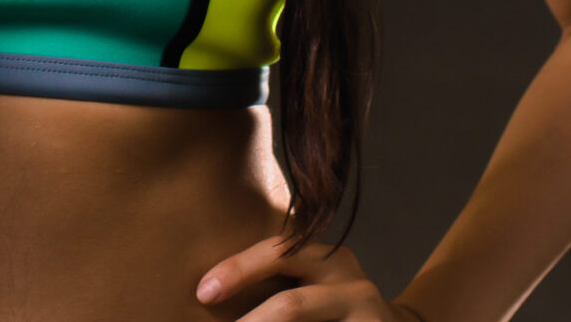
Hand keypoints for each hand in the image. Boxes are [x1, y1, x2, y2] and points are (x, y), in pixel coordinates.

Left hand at [197, 235, 409, 320]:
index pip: (278, 254)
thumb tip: (208, 293)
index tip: (203, 292)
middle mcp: (351, 282)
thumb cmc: (332, 312)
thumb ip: (278, 283)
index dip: (237, 270)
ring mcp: (368, 313)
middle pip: (291, 304)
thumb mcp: (312, 286)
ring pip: (299, 316)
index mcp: (329, 260)